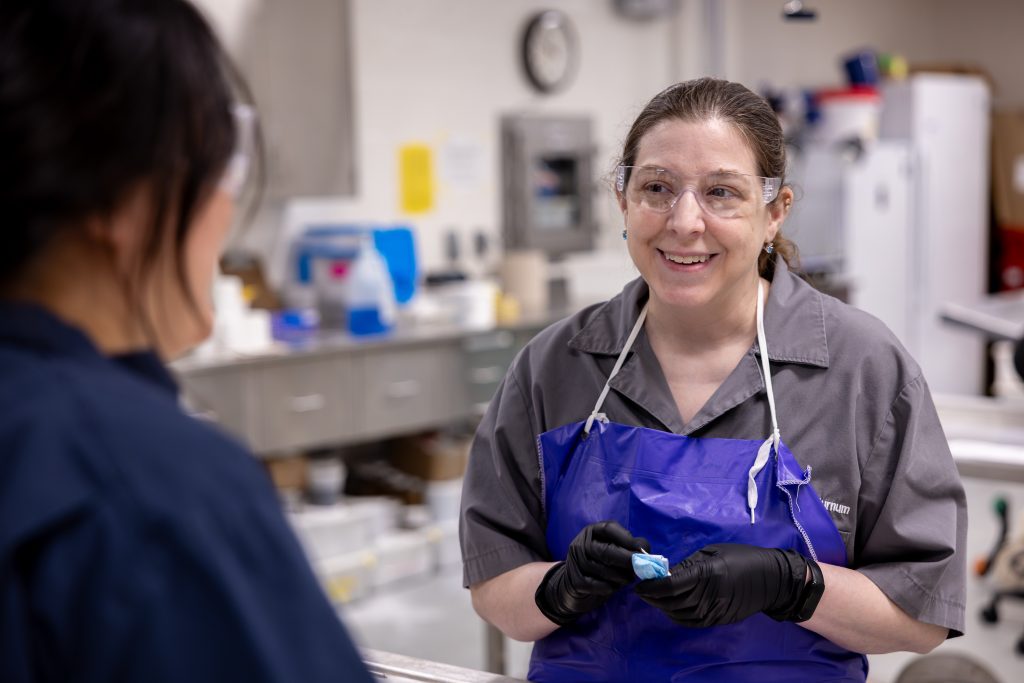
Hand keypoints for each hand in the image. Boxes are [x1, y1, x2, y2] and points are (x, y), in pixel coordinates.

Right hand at [535, 521, 647, 625]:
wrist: (574, 585)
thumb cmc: (600, 564)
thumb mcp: (613, 549)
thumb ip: (630, 546)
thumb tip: (644, 549)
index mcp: (591, 532)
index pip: (608, 529)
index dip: (627, 538)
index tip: (641, 550)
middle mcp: (581, 544)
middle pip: (605, 550)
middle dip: (626, 560)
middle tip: (641, 568)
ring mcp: (575, 562)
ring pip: (603, 569)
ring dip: (621, 576)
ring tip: (628, 579)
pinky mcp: (575, 581)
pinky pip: (597, 585)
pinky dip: (610, 587)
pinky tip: (613, 587)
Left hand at [634, 543, 815, 626]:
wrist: (772, 581)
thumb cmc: (742, 557)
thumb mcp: (713, 552)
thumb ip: (689, 564)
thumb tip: (666, 572)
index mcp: (707, 574)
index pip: (671, 584)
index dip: (652, 586)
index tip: (639, 583)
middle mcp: (709, 596)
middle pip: (671, 601)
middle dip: (653, 596)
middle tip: (643, 589)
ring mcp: (714, 611)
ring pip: (678, 614)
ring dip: (662, 607)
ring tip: (653, 597)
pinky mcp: (718, 620)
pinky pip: (690, 622)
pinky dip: (675, 616)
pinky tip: (670, 607)